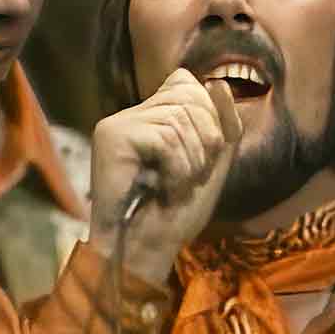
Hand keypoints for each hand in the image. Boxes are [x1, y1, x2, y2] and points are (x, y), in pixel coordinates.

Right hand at [88, 68, 241, 283]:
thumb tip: (217, 83)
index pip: (187, 85)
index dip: (208, 119)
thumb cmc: (176, 214)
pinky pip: (164, 138)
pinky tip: (164, 191)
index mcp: (151, 116)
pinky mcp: (111, 136)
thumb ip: (223, 125)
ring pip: (179, 120)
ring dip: (191, 163)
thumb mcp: (213, 164)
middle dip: (205, 142)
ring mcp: (119, 123)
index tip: (200, 161)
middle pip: (189, 97)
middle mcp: (133, 114)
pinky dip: (176, 170)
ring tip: (175, 188)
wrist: (147, 250)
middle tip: (190, 177)